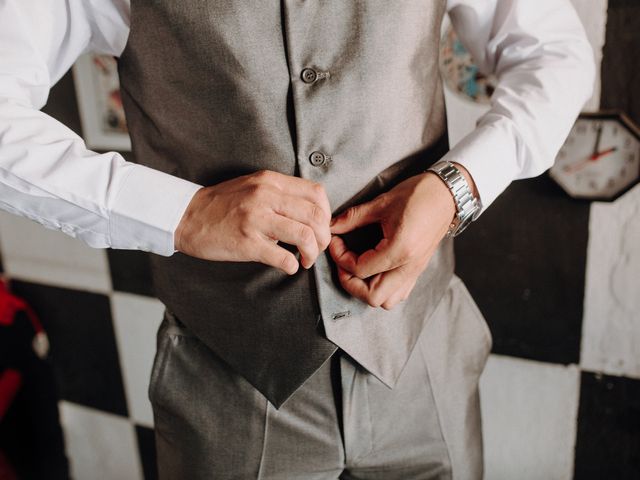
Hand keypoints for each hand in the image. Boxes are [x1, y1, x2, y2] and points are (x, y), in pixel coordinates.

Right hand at [174, 170, 330, 274]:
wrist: (186, 216)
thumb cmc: (222, 204)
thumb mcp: (253, 186)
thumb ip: (281, 194)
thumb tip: (311, 214)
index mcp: (270, 181)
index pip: (316, 194)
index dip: (327, 214)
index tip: (321, 228)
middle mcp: (265, 196)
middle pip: (316, 217)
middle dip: (323, 238)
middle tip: (317, 248)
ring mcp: (255, 219)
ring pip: (304, 236)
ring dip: (312, 253)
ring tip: (305, 259)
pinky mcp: (246, 242)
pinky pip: (283, 257)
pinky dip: (292, 265)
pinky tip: (289, 266)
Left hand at [329, 165, 474, 309]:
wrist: (447, 194)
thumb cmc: (419, 195)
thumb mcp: (382, 203)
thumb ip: (353, 217)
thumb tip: (332, 226)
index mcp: (400, 249)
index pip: (360, 270)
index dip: (341, 257)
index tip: (336, 242)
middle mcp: (409, 266)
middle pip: (373, 297)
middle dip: (350, 282)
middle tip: (343, 262)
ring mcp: (415, 271)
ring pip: (387, 301)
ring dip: (367, 289)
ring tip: (358, 267)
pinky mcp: (417, 270)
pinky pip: (398, 294)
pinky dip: (382, 289)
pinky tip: (374, 270)